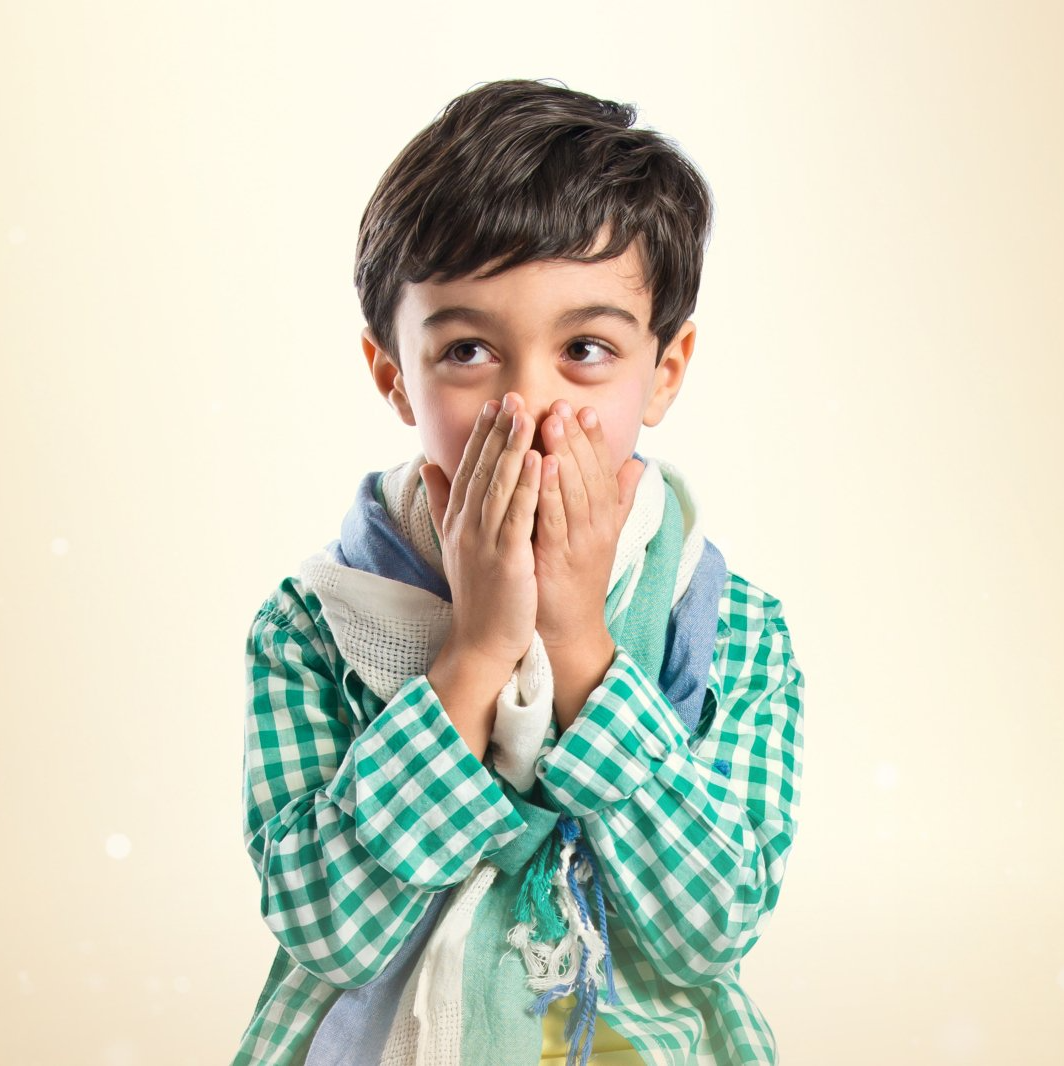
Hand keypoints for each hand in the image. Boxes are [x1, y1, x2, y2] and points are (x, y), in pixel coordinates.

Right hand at [420, 394, 541, 673]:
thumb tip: (428, 465)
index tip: (495, 404)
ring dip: (514, 447)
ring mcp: (485, 542)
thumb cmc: (477, 592)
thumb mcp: (454, 543)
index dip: (483, 435)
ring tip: (528, 415)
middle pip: (483, 468)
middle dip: (499, 431)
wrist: (481, 642)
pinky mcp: (507, 560)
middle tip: (513, 396)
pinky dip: (527, 486)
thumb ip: (442, 502)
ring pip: (499, 485)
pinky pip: (518, 516)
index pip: (469, 468)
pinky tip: (540, 460)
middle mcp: (467, 526)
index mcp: (458, 520)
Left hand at [532, 399, 643, 648]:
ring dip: (565, 454)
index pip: (602, 470)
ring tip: (552, 422)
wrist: (570, 628)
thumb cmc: (579, 578)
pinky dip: (550, 490)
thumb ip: (618, 499)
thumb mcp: (603, 534)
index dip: (594, 440)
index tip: (585, 409)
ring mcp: (581, 542)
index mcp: (605, 518)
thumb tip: (637, 463)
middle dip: (577, 437)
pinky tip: (541, 466)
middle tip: (565, 404)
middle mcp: (598, 527)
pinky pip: (556, 518)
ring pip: (575, 491)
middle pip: (590, 473)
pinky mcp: (559, 558)